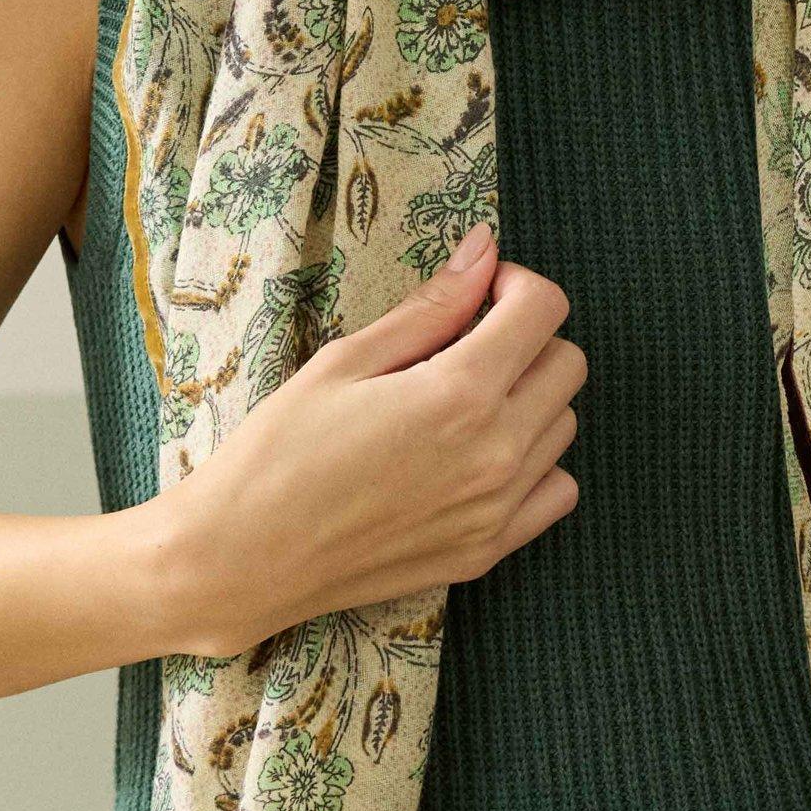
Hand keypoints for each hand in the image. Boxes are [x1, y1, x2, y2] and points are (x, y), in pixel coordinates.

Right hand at [171, 223, 586, 653]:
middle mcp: (495, 454)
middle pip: (567, 364)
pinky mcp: (488, 550)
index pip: (544, 310)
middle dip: (527, 338)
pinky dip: (535, 464)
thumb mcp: (345, 362)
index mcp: (460, 395)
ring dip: (530, 399)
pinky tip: (479, 456)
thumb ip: (430, 308)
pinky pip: (555, 491)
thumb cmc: (277, 454)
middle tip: (468, 343)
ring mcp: (498, 509)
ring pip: (564, 426)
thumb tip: (482, 250)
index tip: (481, 292)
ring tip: (462, 403)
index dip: (515, 284)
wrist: (243, 560)